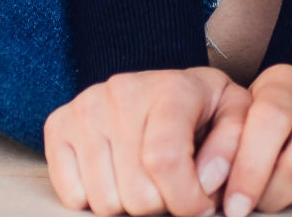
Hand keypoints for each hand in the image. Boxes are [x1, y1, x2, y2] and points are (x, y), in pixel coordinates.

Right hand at [44, 66, 249, 216]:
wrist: (158, 86)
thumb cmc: (201, 109)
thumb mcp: (233, 115)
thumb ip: (233, 145)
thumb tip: (208, 180)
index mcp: (169, 88)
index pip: (165, 161)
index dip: (185, 200)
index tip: (200, 205)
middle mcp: (122, 91)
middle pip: (136, 193)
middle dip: (161, 206)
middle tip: (171, 187)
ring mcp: (86, 106)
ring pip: (104, 202)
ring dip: (128, 205)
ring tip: (144, 179)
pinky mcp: (58, 124)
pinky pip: (71, 195)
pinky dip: (93, 199)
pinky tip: (115, 174)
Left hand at [221, 64, 291, 213]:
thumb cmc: (269, 118)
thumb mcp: (245, 116)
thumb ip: (230, 146)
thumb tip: (212, 193)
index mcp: (285, 79)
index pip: (270, 121)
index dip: (249, 171)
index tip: (234, 208)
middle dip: (274, 198)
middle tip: (260, 205)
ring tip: (288, 195)